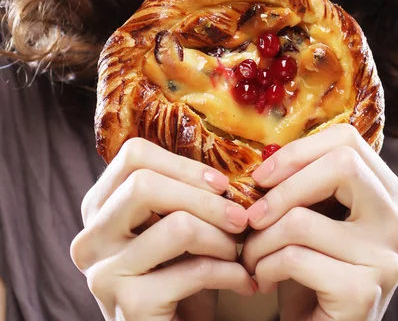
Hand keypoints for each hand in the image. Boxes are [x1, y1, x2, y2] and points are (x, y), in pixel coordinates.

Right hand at [70, 138, 255, 320]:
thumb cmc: (176, 276)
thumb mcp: (169, 227)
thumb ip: (178, 193)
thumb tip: (221, 170)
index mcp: (99, 208)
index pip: (132, 156)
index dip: (182, 165)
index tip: (219, 184)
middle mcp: (91, 238)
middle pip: (144, 184)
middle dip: (204, 198)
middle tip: (240, 217)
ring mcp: (105, 273)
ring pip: (177, 225)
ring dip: (221, 238)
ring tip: (238, 252)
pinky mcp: (130, 307)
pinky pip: (194, 270)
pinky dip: (229, 272)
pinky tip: (242, 281)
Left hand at [242, 124, 397, 320]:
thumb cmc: (311, 268)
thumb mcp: (315, 216)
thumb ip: (306, 183)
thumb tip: (265, 155)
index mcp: (388, 193)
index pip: (347, 141)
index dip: (298, 151)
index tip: (263, 176)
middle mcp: (397, 221)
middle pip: (340, 165)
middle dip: (282, 188)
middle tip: (252, 215)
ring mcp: (386, 257)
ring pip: (303, 219)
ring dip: (261, 239)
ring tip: (252, 255)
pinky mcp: (363, 292)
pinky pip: (294, 258)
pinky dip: (266, 266)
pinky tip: (264, 279)